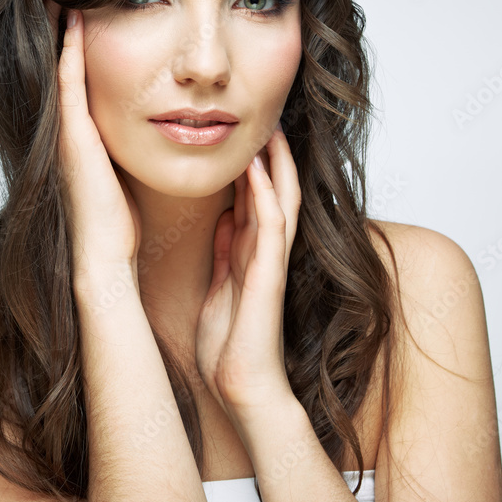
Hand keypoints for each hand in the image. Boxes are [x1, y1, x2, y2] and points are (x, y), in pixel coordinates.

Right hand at [53, 3, 141, 290]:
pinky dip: (68, 49)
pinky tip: (72, 18)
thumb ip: (129, 151)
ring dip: (62, 28)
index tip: (86, 8)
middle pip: (64, 65)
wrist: (105, 260)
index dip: (79, 43)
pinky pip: (69, 82)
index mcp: (86, 137)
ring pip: (62, 66)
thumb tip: (157, 131)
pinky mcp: (72, 136)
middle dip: (64, 27)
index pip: (83, 78)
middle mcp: (72, 129)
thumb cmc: (120, 226)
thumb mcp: (124, 176)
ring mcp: (68, 131)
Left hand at [194, 125, 301, 417]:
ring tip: (270, 129)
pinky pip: (270, 230)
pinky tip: (257, 172)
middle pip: (277, 191)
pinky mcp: (268, 278)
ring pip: (280, 202)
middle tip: (267, 115)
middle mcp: (266, 252)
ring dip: (276, 166)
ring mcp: (271, 263)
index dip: (254, 163)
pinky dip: (264, 198)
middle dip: (274, 155)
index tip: (244, 130)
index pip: (257, 198)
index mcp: (251, 253)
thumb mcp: (221, 284)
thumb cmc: (229, 344)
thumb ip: (226, 253)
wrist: (240, 386)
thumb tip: (224, 219)